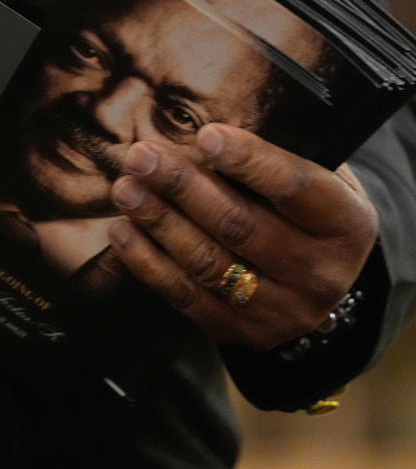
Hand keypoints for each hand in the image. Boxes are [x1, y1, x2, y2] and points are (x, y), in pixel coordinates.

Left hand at [106, 123, 378, 350]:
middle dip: (183, 186)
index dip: (248, 161)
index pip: (294, 188)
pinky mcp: (242, 332)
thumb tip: (199, 138)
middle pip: (240, 225)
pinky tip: (122, 230)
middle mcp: (321, 274)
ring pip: (207, 262)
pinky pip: (185, 296)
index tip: (205, 135)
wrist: (316, 275)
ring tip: (125, 188)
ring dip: (158, 221)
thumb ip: (266, 161)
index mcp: (347, 225)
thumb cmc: (303, 209)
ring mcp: (283, 311)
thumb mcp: (308, 177)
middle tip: (142, 157)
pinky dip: (147, 261)